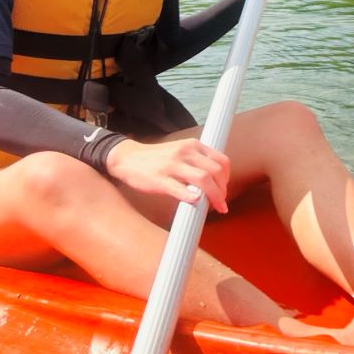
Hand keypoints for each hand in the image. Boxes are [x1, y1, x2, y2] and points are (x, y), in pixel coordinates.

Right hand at [105, 138, 230, 211]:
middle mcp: (185, 152)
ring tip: (214, 207)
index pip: (221, 160)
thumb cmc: (157, 158)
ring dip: (213, 196)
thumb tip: (216, 180)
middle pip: (215, 171)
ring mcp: (172, 165)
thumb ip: (197, 161)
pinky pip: (179, 188)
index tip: (224, 190)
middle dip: (222, 190)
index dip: (227, 178)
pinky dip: (190, 196)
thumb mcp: (181, 151)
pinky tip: (195, 203)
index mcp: (193, 145)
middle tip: (220, 203)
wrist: (127, 158)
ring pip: (203, 179)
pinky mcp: (159, 179)